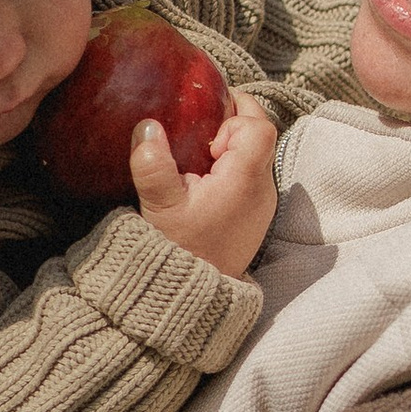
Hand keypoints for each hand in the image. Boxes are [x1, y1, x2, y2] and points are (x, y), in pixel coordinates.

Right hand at [130, 91, 279, 275]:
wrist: (194, 294)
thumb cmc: (180, 250)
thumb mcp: (159, 207)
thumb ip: (152, 165)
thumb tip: (147, 126)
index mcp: (245, 180)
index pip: (259, 127)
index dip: (235, 117)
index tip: (207, 133)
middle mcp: (263, 189)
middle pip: (262, 135)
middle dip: (234, 121)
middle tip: (202, 123)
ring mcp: (263, 202)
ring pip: (259, 153)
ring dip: (233, 143)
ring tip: (200, 150)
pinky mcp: (256, 213)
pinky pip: (252, 173)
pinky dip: (233, 163)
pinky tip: (205, 173)